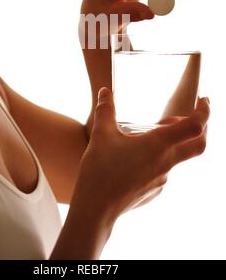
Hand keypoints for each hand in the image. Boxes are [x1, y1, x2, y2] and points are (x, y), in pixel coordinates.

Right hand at [76, 88, 209, 223]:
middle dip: (202, 128)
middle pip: (199, 145)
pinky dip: (157, 159)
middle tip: (195, 115)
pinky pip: (162, 171)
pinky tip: (135, 158)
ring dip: (172, 143)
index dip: (204, 111)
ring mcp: (162, 180)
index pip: (195, 126)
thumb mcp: (102, 134)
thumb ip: (106, 110)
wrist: (96, 209)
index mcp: (158, 145)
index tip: (204, 101)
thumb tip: (105, 91)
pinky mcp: (154, 191)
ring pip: (176, 157)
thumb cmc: (100, 170)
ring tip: (150, 134)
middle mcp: (166, 162)